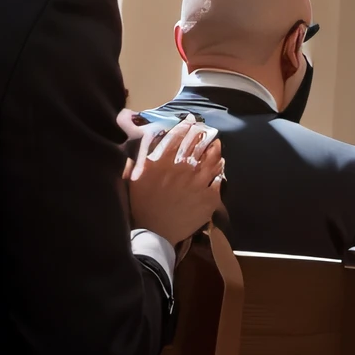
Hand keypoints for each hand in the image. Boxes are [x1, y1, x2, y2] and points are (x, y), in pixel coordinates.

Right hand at [124, 117, 224, 246]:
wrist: (155, 233)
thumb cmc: (142, 206)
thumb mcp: (134, 179)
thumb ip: (138, 159)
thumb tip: (143, 142)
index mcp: (164, 162)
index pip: (179, 136)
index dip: (187, 126)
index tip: (192, 121)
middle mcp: (183, 168)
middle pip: (198, 143)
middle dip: (202, 133)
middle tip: (205, 130)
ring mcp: (199, 182)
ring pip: (212, 158)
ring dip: (214, 149)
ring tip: (216, 144)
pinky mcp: (209, 196)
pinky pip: (219, 178)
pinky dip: (219, 169)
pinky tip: (219, 166)